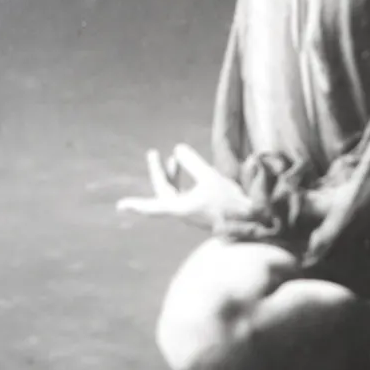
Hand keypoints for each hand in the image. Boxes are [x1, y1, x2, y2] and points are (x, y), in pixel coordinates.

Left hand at [117, 144, 250, 230]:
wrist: (249, 220)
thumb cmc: (228, 202)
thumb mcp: (209, 177)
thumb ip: (192, 162)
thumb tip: (177, 149)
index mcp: (180, 208)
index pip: (152, 205)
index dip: (136, 204)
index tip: (120, 206)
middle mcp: (182, 212)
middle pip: (164, 192)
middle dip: (159, 172)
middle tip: (154, 153)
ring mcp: (192, 213)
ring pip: (174, 193)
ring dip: (172, 176)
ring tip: (173, 158)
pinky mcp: (201, 211)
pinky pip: (185, 194)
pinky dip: (184, 181)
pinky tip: (193, 171)